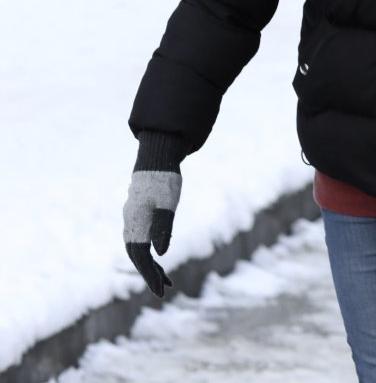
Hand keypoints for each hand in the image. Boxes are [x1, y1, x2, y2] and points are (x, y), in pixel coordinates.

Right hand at [123, 167, 180, 297]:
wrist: (156, 159)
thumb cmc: (164, 181)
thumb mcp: (168, 204)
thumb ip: (163, 227)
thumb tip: (162, 253)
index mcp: (136, 225)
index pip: (141, 257)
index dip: (149, 275)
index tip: (160, 291)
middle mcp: (131, 225)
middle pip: (138, 257)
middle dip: (150, 275)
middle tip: (164, 291)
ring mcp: (133, 221)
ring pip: (138, 250)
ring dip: (150, 266)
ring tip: (166, 280)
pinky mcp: (138, 216)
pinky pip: (141, 240)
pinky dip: (150, 252)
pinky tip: (159, 258)